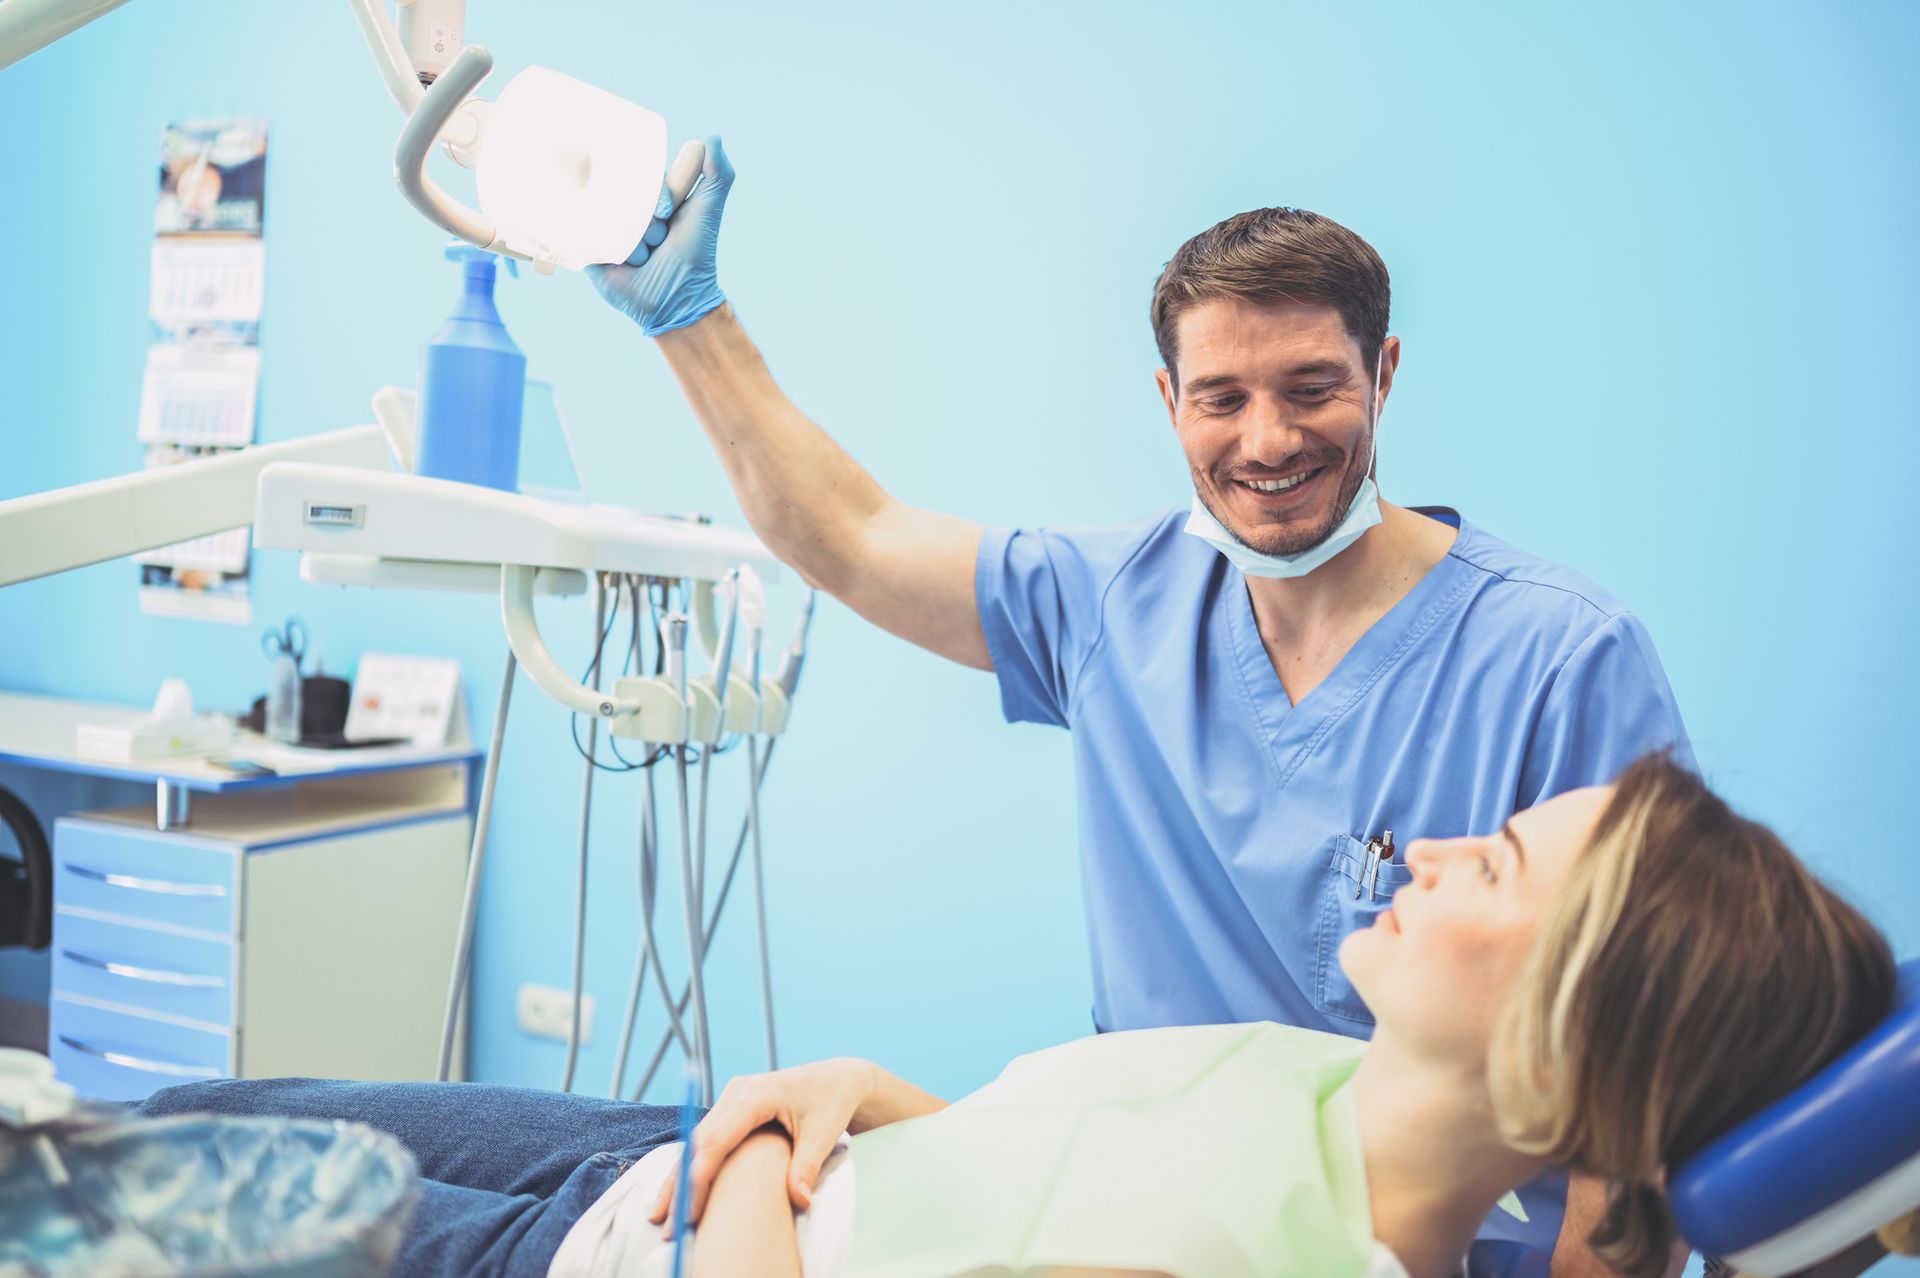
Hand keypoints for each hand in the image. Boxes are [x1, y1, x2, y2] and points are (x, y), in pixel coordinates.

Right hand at [588, 134, 733, 336]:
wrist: (676, 300)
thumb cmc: (695, 253)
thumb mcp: (708, 209)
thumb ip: (718, 174)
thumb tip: (712, 136)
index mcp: (648, 195)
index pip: (642, 175)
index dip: (656, 193)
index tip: (667, 212)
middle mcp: (625, 208)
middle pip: (623, 195)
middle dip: (646, 221)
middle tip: (658, 241)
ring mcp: (605, 227)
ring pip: (608, 218)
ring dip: (632, 242)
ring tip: (642, 259)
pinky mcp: (590, 249)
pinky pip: (586, 235)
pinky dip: (608, 248)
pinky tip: (620, 261)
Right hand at [653, 1057, 875, 1234]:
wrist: (837, 1079)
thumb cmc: (832, 1102)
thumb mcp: (824, 1133)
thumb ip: (807, 1166)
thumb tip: (799, 1202)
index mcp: (756, 1094)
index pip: (716, 1141)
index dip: (699, 1180)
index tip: (691, 1214)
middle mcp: (736, 1093)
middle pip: (696, 1142)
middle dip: (679, 1186)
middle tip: (667, 1226)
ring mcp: (730, 1099)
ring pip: (694, 1141)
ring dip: (678, 1179)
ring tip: (660, 1216)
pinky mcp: (731, 1109)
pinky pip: (704, 1140)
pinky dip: (691, 1167)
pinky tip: (678, 1195)